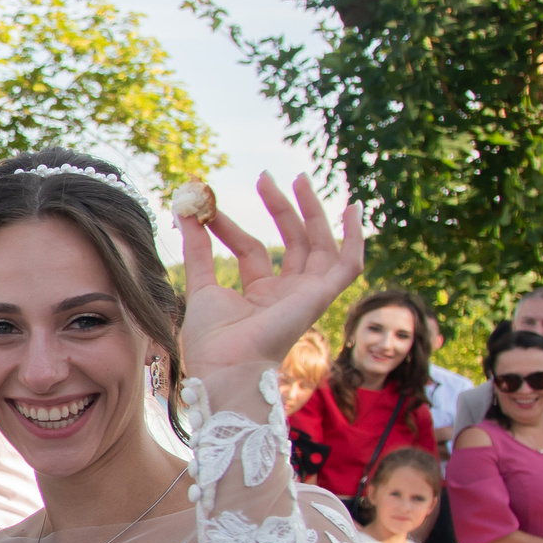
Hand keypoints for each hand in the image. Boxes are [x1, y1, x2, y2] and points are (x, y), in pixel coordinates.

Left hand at [176, 174, 364, 379]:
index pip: (252, 249)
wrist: (224, 365)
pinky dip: (356, 238)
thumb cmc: (211, 340)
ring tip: (297, 179)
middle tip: (265, 177)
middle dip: (281, 208)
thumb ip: (198, 249)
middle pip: (291, 242)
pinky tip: (353, 209)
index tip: (206, 206)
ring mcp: (305, 295)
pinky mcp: (321, 297)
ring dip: (311, 211)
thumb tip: (186, 212)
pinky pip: (349, 265)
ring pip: (318, 244)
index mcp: (260, 295)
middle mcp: (287, 294)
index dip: (230, 225)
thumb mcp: (201, 284)